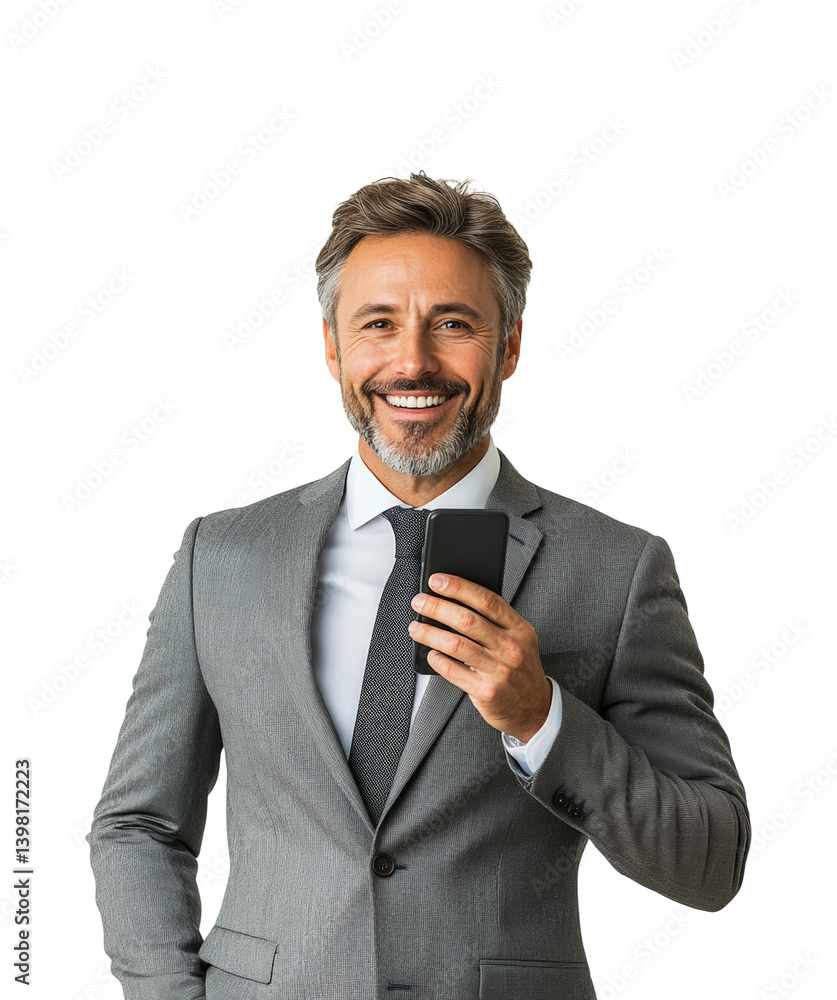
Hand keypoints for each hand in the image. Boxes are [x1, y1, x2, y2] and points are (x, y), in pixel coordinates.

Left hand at [408, 573, 551, 742]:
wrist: (535, 709)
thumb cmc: (520, 669)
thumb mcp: (520, 640)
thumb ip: (496, 621)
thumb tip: (455, 600)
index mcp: (519, 629)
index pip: (487, 600)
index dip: (459, 587)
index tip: (437, 580)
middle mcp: (511, 648)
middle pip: (467, 620)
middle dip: (437, 607)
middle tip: (420, 602)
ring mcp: (499, 671)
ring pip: (456, 645)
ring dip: (430, 633)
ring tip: (416, 628)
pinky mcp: (486, 691)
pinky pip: (453, 671)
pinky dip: (437, 659)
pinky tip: (431, 653)